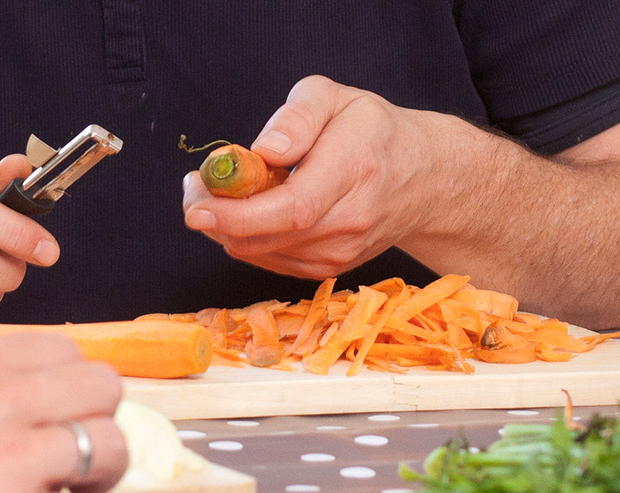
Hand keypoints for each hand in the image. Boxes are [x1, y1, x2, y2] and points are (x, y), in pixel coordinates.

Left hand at [181, 75, 459, 278]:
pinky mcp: (330, 268)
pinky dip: (248, 238)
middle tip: (196, 185)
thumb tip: (264, 150)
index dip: (237, 213)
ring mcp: (342, 253)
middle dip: (217, 217)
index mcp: (353, 171)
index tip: (197, 204)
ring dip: (228, 227)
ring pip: (261, 252)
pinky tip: (255, 209)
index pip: (292, 208)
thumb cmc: (372, 131)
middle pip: (268, 236)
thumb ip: (298, 116)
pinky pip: (270, 259)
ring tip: (228, 190)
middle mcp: (350, 221)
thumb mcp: (336, 97)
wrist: (423, 179)